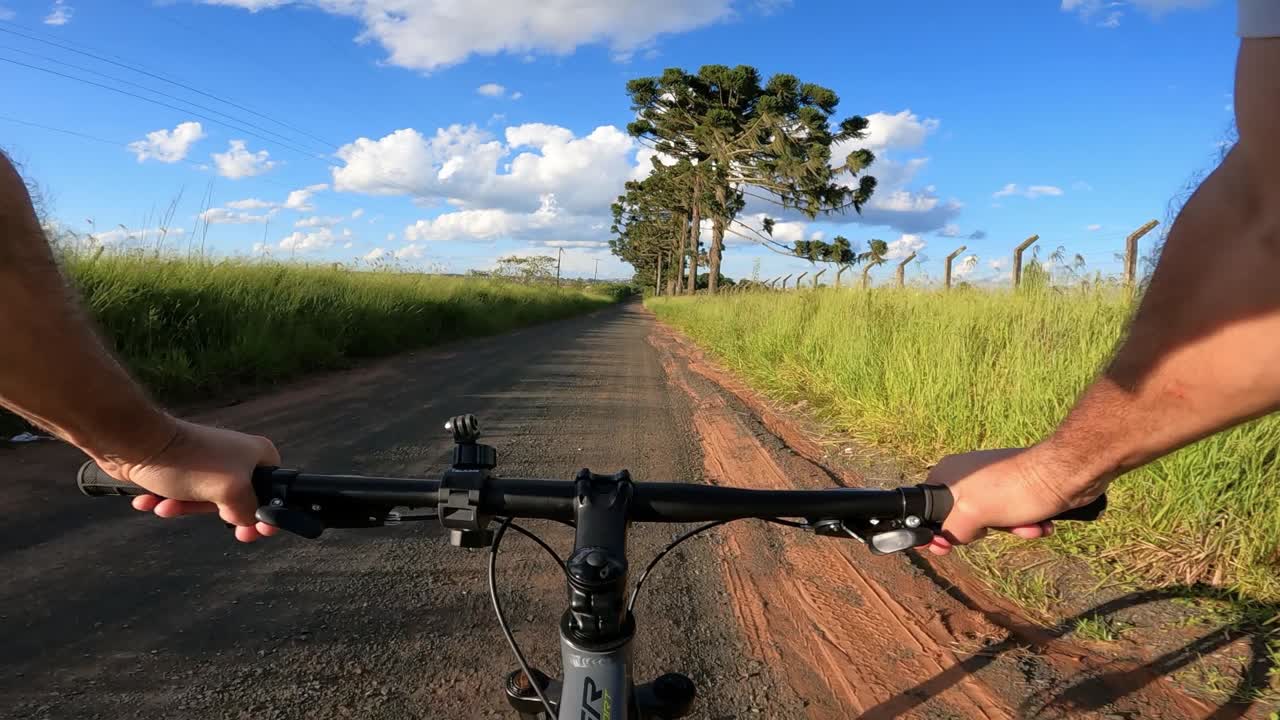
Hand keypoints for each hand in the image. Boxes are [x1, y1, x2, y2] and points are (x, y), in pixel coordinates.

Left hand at [102, 418, 281, 542]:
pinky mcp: (184, 467)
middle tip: (196, 509)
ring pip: (206, 500)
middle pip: (237, 501)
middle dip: (209, 511)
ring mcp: (209, 462)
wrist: (137, 443)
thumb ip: (249, 512)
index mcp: (258, 455)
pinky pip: (184, 494)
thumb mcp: (231, 491)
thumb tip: (247, 522)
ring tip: (166, 504)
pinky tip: (151, 499)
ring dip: (183, 508)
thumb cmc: (189, 462)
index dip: (263, 516)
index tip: (247, 533)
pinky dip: (168, 501)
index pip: (274, 491)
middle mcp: (237, 456)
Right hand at [924, 446, 1105, 555]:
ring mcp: (992, 482)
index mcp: (948, 475)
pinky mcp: (1015, 488)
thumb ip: (950, 531)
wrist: (1065, 475)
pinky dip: (1024, 523)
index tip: (946, 546)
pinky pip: (1011, 515)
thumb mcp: (970, 514)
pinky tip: (1039, 523)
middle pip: (961, 518)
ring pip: (990, 520)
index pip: (928, 509)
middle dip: (983, 531)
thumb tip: (945, 541)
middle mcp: (967, 476)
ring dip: (1010, 529)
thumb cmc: (1013, 490)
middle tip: (993, 529)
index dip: (936, 531)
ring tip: (1026, 525)